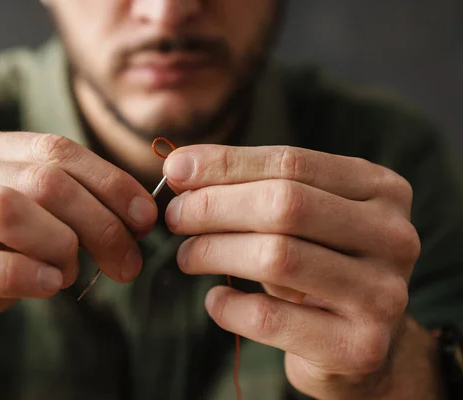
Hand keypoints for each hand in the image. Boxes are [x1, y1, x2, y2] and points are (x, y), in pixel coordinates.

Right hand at [0, 126, 156, 376]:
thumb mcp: (30, 227)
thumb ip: (70, 210)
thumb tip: (139, 214)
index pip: (56, 150)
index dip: (111, 183)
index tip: (145, 219)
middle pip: (42, 180)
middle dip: (100, 223)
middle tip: (127, 262)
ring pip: (5, 209)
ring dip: (58, 246)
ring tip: (69, 273)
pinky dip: (18, 276)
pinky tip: (46, 286)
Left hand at [163, 145, 421, 398]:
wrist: (356, 340)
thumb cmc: (318, 265)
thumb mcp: (298, 218)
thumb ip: (251, 187)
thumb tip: (180, 167)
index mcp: (381, 190)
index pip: (292, 162)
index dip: (225, 163)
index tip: (175, 170)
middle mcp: (393, 236)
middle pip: (285, 205)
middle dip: (213, 206)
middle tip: (174, 216)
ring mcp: (382, 293)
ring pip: (277, 257)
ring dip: (213, 251)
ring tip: (187, 255)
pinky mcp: (359, 346)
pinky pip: (270, 318)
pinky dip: (227, 307)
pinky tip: (215, 300)